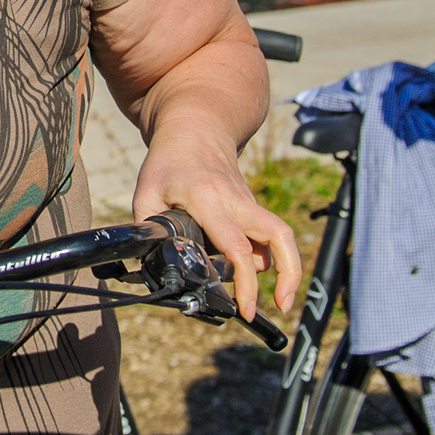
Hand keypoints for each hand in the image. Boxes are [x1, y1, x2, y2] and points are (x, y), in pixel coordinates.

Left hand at [133, 130, 301, 319]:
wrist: (195, 128)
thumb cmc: (167, 162)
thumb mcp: (146, 192)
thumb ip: (148, 229)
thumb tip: (154, 265)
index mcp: (208, 199)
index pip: (235, 244)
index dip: (244, 279)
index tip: (245, 307)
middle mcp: (236, 201)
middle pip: (279, 236)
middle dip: (289, 274)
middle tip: (282, 305)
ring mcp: (248, 202)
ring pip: (280, 235)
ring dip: (284, 267)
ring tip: (275, 297)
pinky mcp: (252, 206)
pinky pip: (267, 234)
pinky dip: (266, 256)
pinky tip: (251, 272)